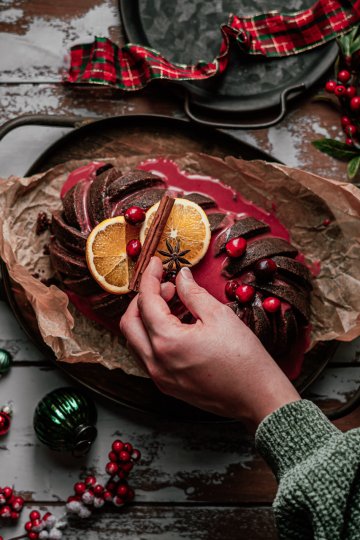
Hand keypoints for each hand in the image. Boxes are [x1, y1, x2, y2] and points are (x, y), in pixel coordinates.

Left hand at [120, 257, 299, 428]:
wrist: (258, 398)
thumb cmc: (244, 358)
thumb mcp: (219, 316)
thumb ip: (193, 293)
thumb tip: (180, 276)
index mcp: (167, 342)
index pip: (146, 301)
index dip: (149, 277)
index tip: (155, 263)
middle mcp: (156, 362)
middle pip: (130, 322)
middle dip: (143, 299)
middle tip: (166, 286)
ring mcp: (159, 377)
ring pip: (136, 340)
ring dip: (146, 318)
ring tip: (173, 304)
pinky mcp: (167, 385)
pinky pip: (148, 355)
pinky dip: (154, 336)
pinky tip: (176, 326)